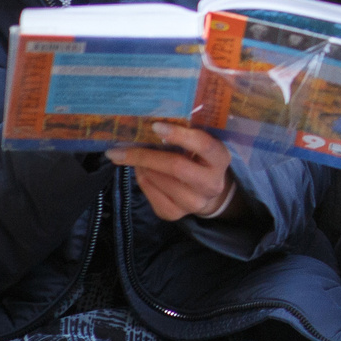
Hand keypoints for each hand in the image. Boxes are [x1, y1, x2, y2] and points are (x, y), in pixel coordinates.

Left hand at [108, 123, 238, 221]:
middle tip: (120, 149)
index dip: (179, 134)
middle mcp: (211, 183)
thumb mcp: (201, 145)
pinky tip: (142, 171)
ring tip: (133, 157)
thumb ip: (185, 135)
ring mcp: (194, 202)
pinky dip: (142, 180)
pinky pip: (151, 194)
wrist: (207, 192)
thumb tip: (149, 126)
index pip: (203, 144)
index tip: (155, 126)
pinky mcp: (176, 214)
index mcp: (220, 159)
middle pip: (175, 166)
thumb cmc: (200, 159)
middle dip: (145, 156)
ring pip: (159, 181)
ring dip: (141, 167)